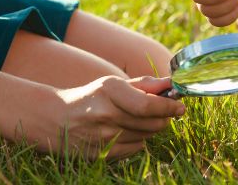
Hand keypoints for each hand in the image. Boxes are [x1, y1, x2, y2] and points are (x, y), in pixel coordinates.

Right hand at [45, 76, 184, 158]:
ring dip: (150, 128)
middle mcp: (107, 115)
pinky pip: (136, 148)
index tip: (181, 107)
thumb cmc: (91, 97)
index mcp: (110, 91)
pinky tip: (125, 131)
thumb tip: (172, 83)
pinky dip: (138, 140)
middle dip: (164, 118)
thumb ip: (144, 84)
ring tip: (136, 119)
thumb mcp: (113, 84)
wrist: (56, 120)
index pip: (148, 105)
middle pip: (152, 123)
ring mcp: (104, 137)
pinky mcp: (103, 154)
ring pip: (147, 136)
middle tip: (162, 111)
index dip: (169, 107)